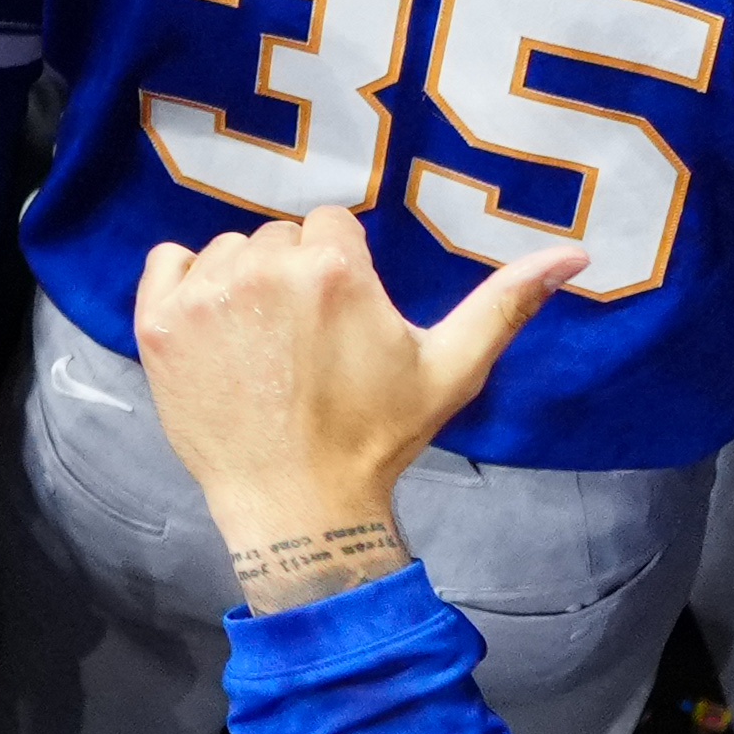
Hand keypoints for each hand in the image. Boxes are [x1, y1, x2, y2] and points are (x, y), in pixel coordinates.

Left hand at [129, 200, 529, 566]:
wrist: (298, 506)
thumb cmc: (377, 439)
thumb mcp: (452, 369)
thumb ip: (507, 301)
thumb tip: (574, 255)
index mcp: (336, 267)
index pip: (331, 227)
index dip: (340, 274)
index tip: (341, 325)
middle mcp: (266, 267)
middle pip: (279, 237)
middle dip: (293, 278)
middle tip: (304, 347)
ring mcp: (206, 295)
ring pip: (228, 250)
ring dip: (242, 286)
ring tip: (263, 351)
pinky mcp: (159, 323)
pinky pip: (167, 262)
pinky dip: (184, 288)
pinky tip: (214, 337)